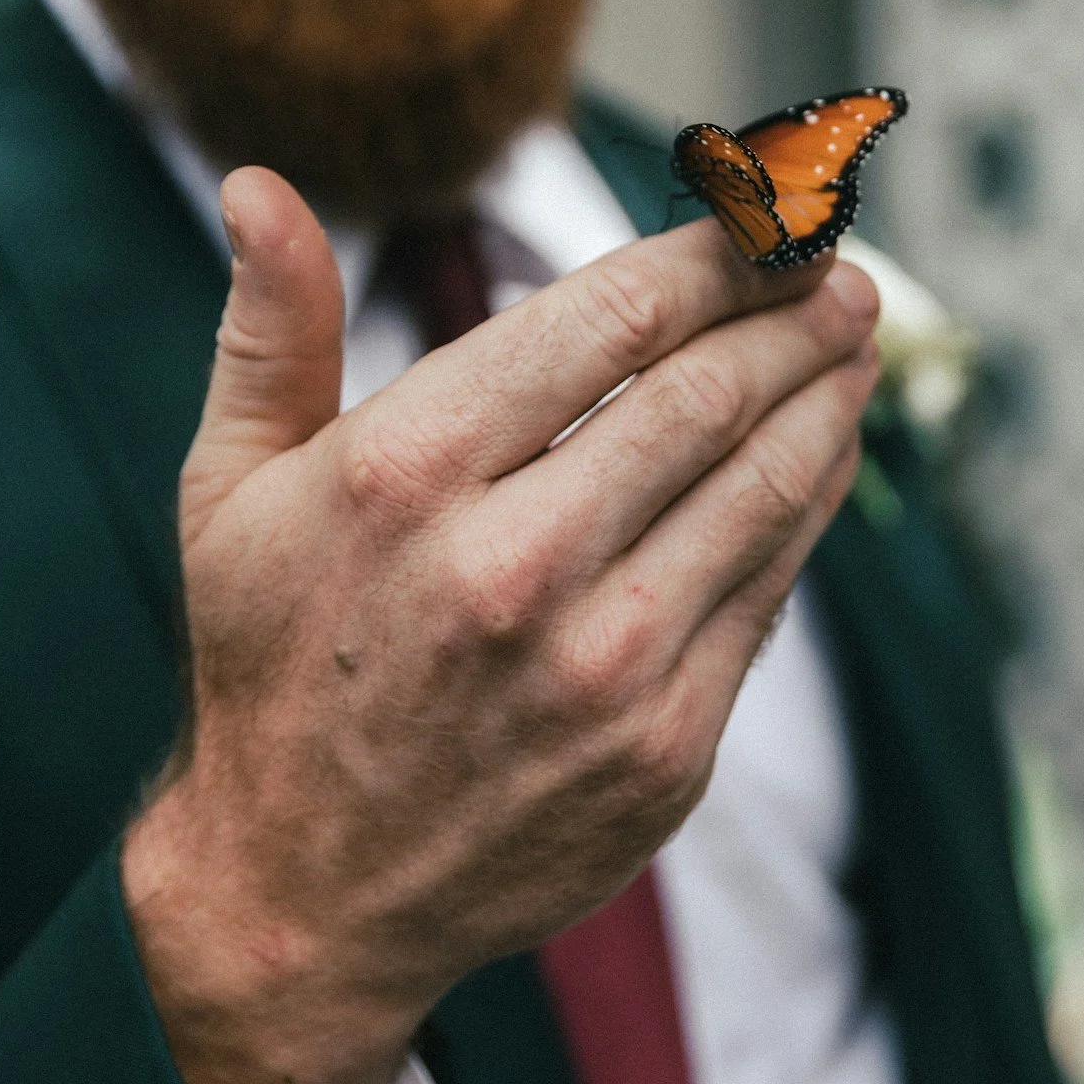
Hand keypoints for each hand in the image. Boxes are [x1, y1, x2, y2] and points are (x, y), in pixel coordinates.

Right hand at [122, 166, 879, 1083]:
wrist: (303, 900)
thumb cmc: (271, 667)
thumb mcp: (230, 489)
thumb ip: (270, 327)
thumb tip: (263, 183)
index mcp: (407, 473)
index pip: (610, 317)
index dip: (710, 252)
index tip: (759, 214)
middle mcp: (512, 563)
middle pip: (706, 391)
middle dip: (789, 310)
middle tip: (834, 265)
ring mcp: (601, 664)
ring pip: (763, 485)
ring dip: (827, 395)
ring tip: (854, 339)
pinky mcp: (664, 748)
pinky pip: (768, 592)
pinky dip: (812, 508)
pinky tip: (823, 455)